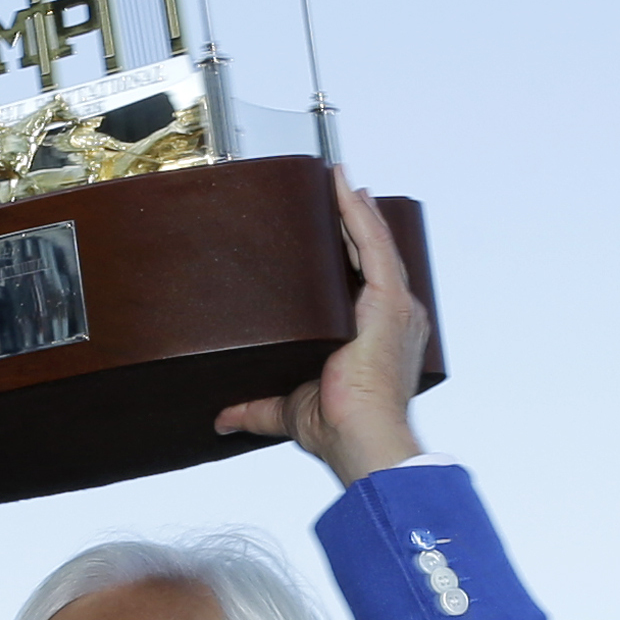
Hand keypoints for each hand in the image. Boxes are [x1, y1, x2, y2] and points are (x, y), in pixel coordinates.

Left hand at [213, 166, 428, 487]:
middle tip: (338, 191)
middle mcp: (396, 317)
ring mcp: (395, 306)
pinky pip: (373, 245)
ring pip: (375, 242)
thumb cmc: (340, 430)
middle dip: (357, 221)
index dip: (354, 254)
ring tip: (338, 179)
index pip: (367, 282)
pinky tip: (345, 189)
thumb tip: (224, 418)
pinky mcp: (387, 301)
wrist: (360, 439)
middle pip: (374, 256)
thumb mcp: (289, 409)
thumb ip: (257, 408)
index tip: (337, 228)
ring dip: (356, 208)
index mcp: (380, 336)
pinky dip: (359, 214)